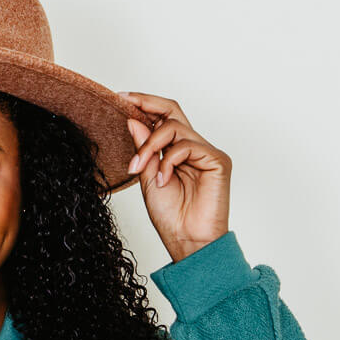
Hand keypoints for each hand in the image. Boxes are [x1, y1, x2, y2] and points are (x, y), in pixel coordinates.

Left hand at [118, 91, 231, 263]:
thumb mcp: (148, 179)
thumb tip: (133, 120)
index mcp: (177, 152)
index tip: (121, 97)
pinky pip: (188, 146)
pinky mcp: (218, 161)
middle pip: (172, 112)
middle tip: (123, 105)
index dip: (145, 104)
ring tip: (140, 167)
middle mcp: (193, 148)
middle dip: (146, 106)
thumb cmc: (171, 217)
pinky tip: (164, 180)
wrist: (188, 242)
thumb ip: (144, 150)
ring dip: (150, 145)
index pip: (164, 118)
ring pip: (176, 127)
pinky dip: (169, 160)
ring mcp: (206, 153)